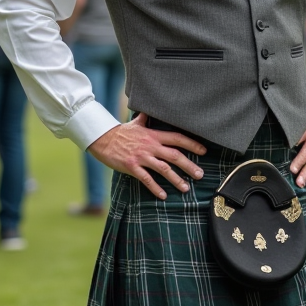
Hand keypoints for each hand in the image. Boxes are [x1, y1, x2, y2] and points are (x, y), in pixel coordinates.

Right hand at [88, 112, 207, 199]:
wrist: (102, 139)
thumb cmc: (121, 132)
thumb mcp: (136, 123)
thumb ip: (145, 119)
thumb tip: (149, 110)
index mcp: (153, 135)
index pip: (177, 138)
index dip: (192, 144)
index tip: (204, 151)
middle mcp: (150, 146)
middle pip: (174, 155)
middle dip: (189, 165)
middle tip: (200, 175)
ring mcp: (141, 157)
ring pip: (163, 169)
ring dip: (176, 179)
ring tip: (186, 188)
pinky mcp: (132, 166)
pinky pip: (146, 179)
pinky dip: (156, 188)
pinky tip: (163, 196)